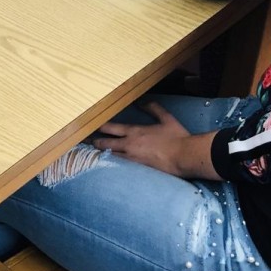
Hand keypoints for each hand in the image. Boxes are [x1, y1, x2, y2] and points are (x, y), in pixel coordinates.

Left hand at [92, 101, 219, 178]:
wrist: (185, 157)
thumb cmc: (177, 137)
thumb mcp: (166, 119)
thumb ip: (153, 108)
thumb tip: (142, 102)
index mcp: (134, 131)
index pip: (109, 127)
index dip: (97, 126)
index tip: (88, 126)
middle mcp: (129, 144)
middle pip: (104, 143)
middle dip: (94, 142)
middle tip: (84, 141)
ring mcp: (132, 158)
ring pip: (110, 155)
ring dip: (100, 153)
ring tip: (90, 153)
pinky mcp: (137, 169)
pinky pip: (120, 165)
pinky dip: (111, 163)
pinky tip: (107, 163)